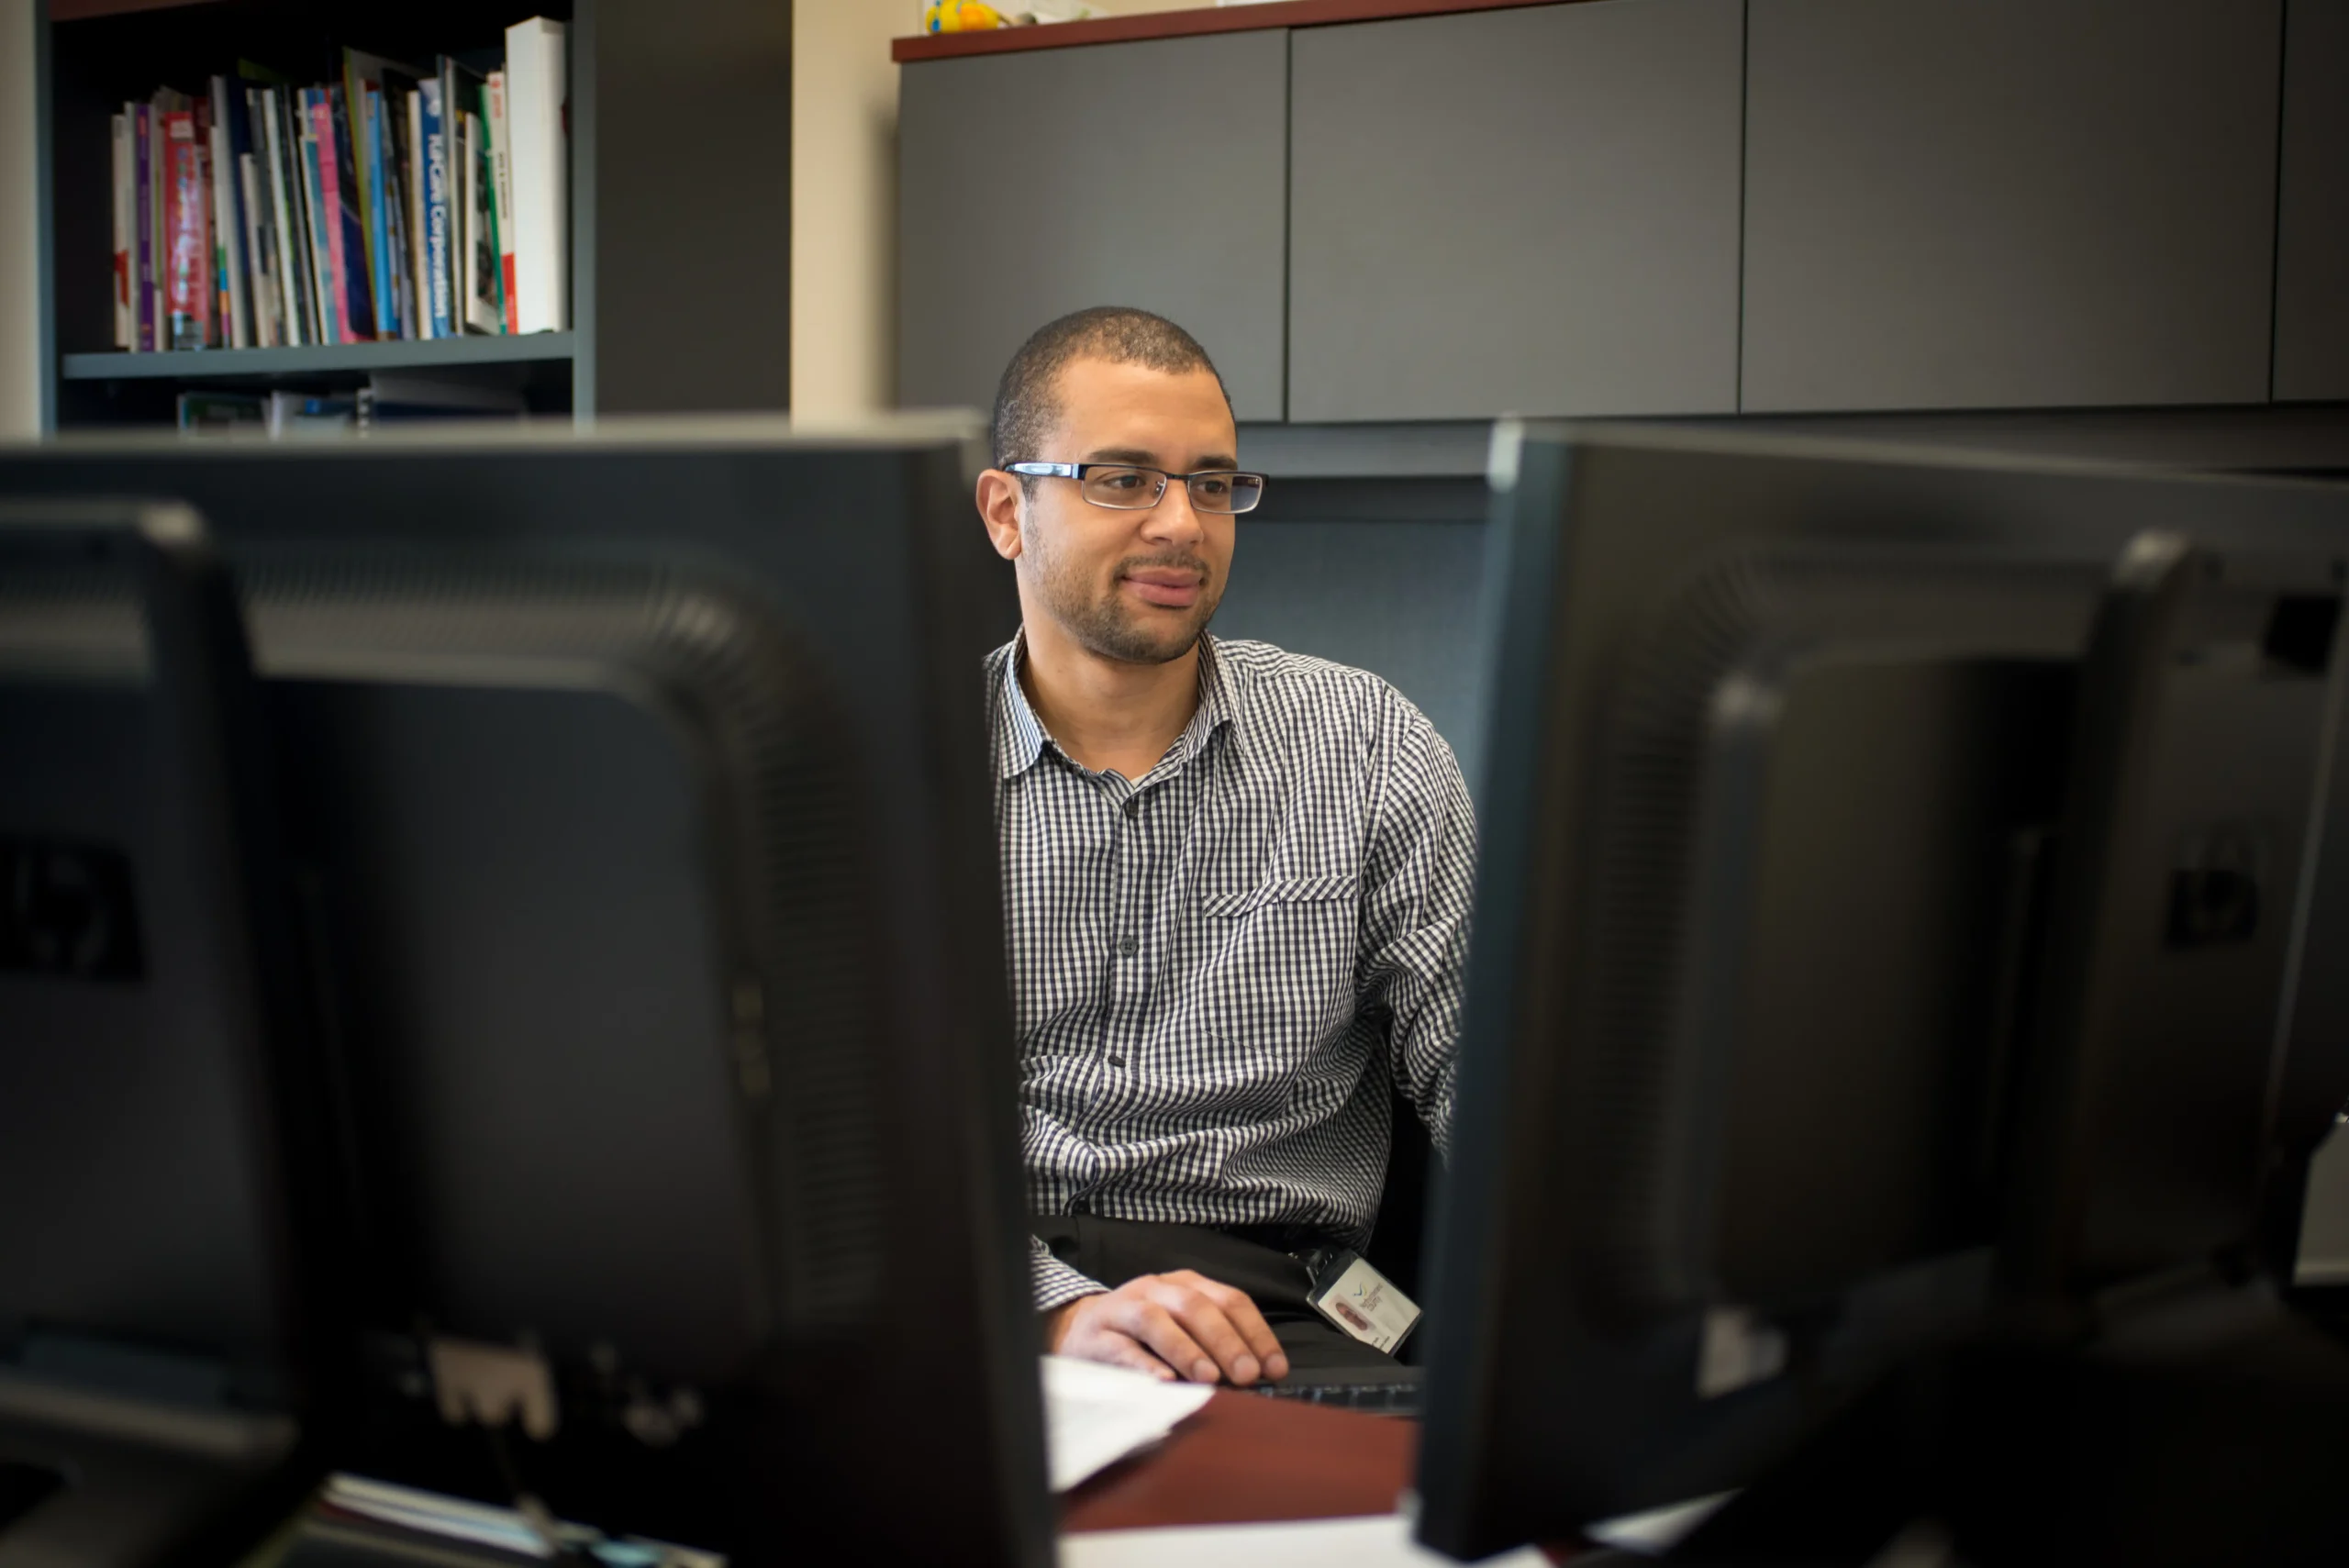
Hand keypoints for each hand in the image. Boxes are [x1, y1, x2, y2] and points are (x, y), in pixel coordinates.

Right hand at [1042, 1270, 1291, 1385]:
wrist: (1080, 1328)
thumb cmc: (1143, 1332)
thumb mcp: (1183, 1324)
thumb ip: (1216, 1342)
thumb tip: (1259, 1372)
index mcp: (1185, 1284)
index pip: (1229, 1300)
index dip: (1256, 1333)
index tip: (1274, 1367)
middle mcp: (1156, 1289)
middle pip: (1195, 1307)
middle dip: (1226, 1342)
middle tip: (1246, 1375)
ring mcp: (1124, 1309)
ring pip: (1155, 1320)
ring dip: (1186, 1349)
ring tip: (1208, 1377)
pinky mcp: (1097, 1336)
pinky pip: (1121, 1348)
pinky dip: (1144, 1364)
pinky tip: (1164, 1381)